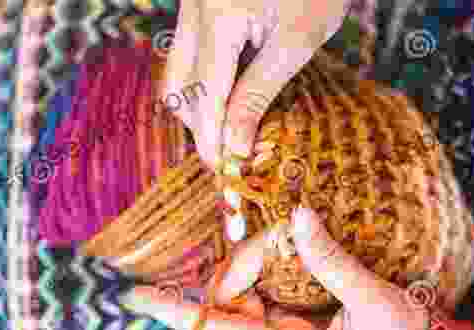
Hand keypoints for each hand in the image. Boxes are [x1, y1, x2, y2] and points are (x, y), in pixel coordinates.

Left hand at [122, 207, 429, 329]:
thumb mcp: (374, 303)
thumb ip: (334, 263)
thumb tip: (298, 217)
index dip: (178, 314)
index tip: (135, 298)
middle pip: (231, 302)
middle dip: (241, 264)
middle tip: (283, 232)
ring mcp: (282, 329)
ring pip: (244, 290)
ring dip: (255, 259)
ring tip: (290, 233)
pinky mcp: (292, 313)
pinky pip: (263, 284)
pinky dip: (265, 260)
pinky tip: (281, 242)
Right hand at [161, 0, 352, 169]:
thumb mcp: (296, 43)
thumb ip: (258, 95)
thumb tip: (233, 146)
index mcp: (218, 15)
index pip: (203, 96)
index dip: (210, 139)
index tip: (223, 169)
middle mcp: (193, 8)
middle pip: (178, 88)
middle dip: (201, 124)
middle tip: (231, 150)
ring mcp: (191, 5)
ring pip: (177, 72)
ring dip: (200, 105)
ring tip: (235, 124)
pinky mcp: (199, 6)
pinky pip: (188, 54)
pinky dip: (206, 82)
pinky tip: (234, 94)